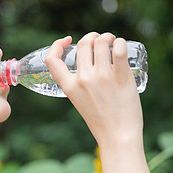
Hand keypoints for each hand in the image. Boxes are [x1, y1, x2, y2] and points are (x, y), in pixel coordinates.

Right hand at [45, 32, 142, 147]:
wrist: (117, 136)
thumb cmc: (101, 120)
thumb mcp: (79, 100)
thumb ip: (79, 83)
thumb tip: (89, 63)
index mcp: (69, 86)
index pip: (52, 60)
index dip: (56, 45)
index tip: (66, 40)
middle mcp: (83, 79)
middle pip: (83, 44)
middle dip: (92, 36)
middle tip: (100, 40)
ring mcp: (102, 77)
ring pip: (101, 42)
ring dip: (107, 36)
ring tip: (113, 41)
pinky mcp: (121, 76)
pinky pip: (119, 49)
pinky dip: (120, 42)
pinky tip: (121, 45)